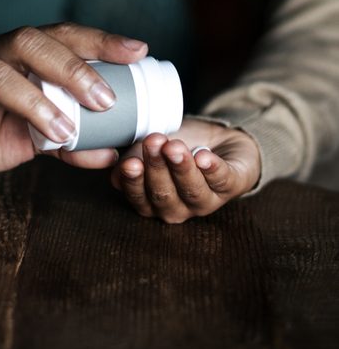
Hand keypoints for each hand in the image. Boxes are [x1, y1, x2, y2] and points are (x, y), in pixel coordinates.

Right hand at [0, 23, 148, 192]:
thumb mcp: (32, 138)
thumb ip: (69, 140)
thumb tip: (114, 152)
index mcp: (14, 57)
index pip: (60, 37)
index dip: (98, 41)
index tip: (137, 51)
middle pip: (27, 41)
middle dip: (71, 67)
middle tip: (105, 100)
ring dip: (33, 100)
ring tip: (62, 131)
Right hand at [111, 118, 260, 222]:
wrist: (215, 139)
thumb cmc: (175, 147)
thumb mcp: (147, 150)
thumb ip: (130, 161)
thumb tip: (116, 175)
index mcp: (151, 202)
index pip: (138, 197)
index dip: (133, 181)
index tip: (130, 163)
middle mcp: (176, 208)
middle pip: (164, 194)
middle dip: (157, 167)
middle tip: (153, 142)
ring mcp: (205, 201)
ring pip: (192, 190)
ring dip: (182, 167)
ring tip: (174, 146)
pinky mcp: (233, 187)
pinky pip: (222, 180)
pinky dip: (212, 168)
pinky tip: (203, 156)